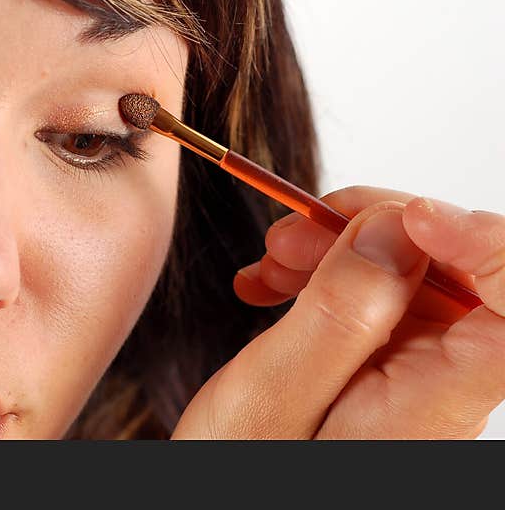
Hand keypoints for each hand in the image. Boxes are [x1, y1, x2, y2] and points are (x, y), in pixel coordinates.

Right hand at [171, 185, 504, 438]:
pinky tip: (276, 283)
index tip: (405, 216)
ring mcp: (418, 371)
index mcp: (434, 403)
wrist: (221, 488)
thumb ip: (340, 313)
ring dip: (339, 247)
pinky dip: (326, 271)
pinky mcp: (388, 361)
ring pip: (411, 271)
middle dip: (375, 230)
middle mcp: (443, 384)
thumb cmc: (241, 462)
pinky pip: (376, 292)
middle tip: (290, 237)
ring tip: (271, 264)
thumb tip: (392, 229)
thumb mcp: (273, 391)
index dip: (486, 244)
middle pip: (457, 272)